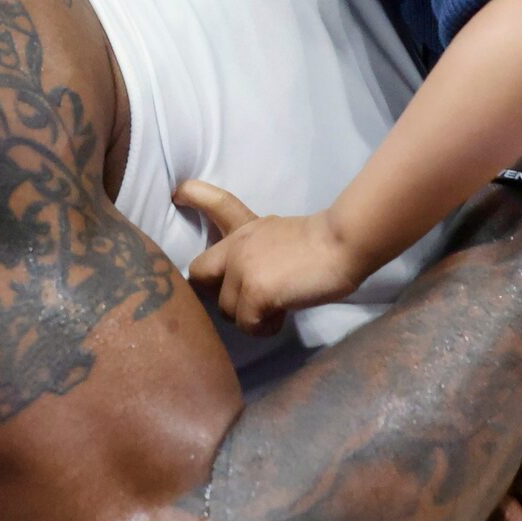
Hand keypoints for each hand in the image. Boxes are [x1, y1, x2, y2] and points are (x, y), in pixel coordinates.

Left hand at [175, 186, 374, 336]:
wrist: (342, 244)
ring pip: (227, 310)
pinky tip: (284, 315)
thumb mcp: (282, 236)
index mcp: (247, 229)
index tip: (179, 194)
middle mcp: (236, 247)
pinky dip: (265, 327)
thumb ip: (259, 251)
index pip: (216, 204)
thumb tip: (254, 282)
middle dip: (213, 293)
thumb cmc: (326, 243)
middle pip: (199, 275)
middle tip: (244, 301)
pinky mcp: (254, 293)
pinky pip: (247, 325)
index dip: (196, 197)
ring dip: (250, 316)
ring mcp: (242, 270)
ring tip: (279, 307)